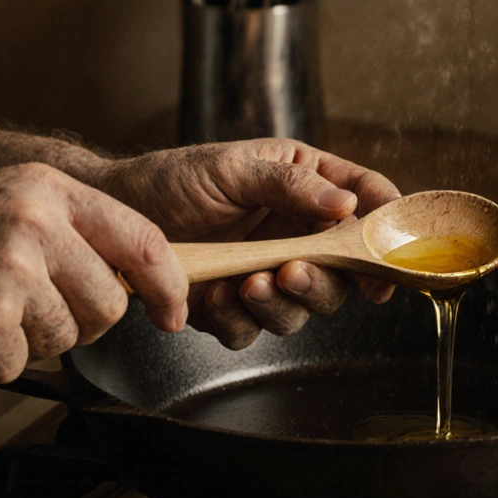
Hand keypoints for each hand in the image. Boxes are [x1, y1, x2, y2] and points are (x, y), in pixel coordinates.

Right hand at [0, 163, 187, 382]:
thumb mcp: (11, 200)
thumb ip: (74, 228)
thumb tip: (139, 275)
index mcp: (49, 191)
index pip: (144, 240)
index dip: (170, 285)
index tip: (173, 311)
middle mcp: (36, 227)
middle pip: (110, 302)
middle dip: (83, 320)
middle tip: (37, 307)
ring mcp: (12, 276)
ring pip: (69, 337)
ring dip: (33, 338)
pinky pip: (22, 362)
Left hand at [93, 138, 400, 348]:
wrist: (112, 213)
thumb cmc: (173, 178)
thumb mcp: (232, 167)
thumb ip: (290, 183)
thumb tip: (346, 205)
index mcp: (309, 185)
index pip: (368, 203)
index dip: (385, 232)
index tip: (385, 259)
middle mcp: (297, 232)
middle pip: (343, 271)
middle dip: (324, 279)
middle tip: (292, 273)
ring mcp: (269, 272)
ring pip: (303, 309)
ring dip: (280, 303)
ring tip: (247, 284)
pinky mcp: (235, 307)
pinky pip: (253, 330)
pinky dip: (237, 319)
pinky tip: (214, 296)